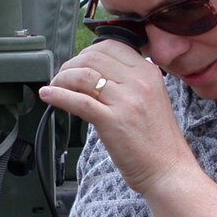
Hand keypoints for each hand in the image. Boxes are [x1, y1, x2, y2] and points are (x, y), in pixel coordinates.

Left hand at [38, 40, 194, 193]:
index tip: (77, 64)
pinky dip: (58, 96)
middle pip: (93, 57)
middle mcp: (139, 82)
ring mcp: (126, 101)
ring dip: (61, 79)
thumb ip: (128, 82)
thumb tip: (93, 73)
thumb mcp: (151, 98)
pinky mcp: (113, 121)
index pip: (110, 46)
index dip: (87, 53)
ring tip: (55, 87)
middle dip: (70, 64)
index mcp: (148, 72)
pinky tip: (48, 96)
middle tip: (61, 78)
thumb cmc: (157, 140)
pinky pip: (79, 101)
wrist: (168, 170)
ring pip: (83, 75)